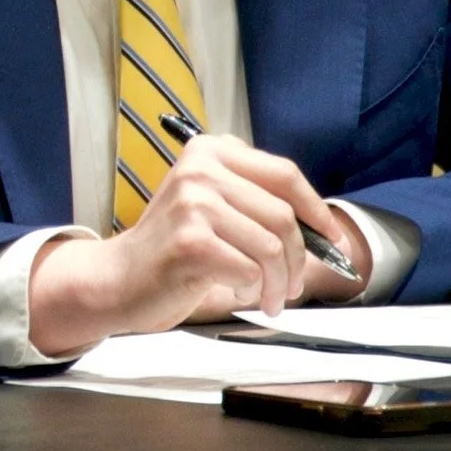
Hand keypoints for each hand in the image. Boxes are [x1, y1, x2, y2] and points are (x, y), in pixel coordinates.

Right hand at [27, 133, 355, 355]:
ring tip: (267, 298)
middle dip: (297, 260)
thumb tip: (323, 228)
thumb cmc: (173, 249)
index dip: (316, 209)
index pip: (283, 174)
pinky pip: (250, 271)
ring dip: (278, 283)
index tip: (331, 238)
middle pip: (283, 215)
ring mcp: (193, 203)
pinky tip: (234, 294)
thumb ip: (257, 201)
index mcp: (209, 152)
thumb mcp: (213, 207)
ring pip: (271, 247)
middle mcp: (200, 170)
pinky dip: (251, 292)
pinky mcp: (191, 241)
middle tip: (291, 286)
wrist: (119, 279)